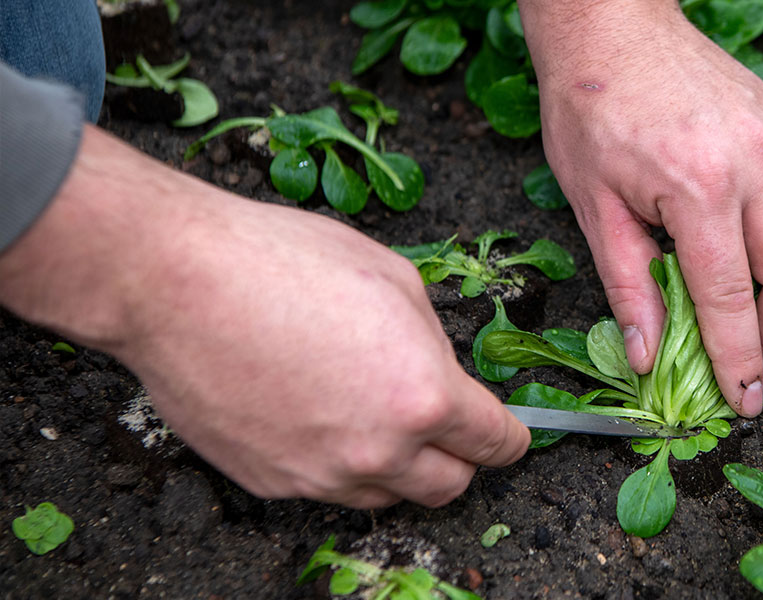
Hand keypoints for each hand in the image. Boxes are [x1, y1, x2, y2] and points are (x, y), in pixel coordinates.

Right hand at [0, 126, 529, 507]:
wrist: (175, 280)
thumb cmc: (281, 263)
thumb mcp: (394, 276)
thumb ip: (433, 339)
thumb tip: (443, 367)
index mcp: (423, 396)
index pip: (496, 443)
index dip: (510, 437)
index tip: (507, 432)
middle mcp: (378, 451)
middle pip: (449, 487)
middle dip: (457, 458)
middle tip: (441, 423)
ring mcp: (321, 474)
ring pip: (386, 496)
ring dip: (396, 467)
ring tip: (370, 414)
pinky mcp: (271, 482)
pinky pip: (325, 489)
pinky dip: (336, 464)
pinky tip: (316, 415)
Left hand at [519, 1, 762, 416]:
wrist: (615, 31)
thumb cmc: (593, 109)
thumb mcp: (594, 207)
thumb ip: (629, 287)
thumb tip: (649, 357)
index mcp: (698, 187)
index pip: (731, 299)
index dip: (739, 360)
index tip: (742, 400)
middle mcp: (755, 165)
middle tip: (758, 372)